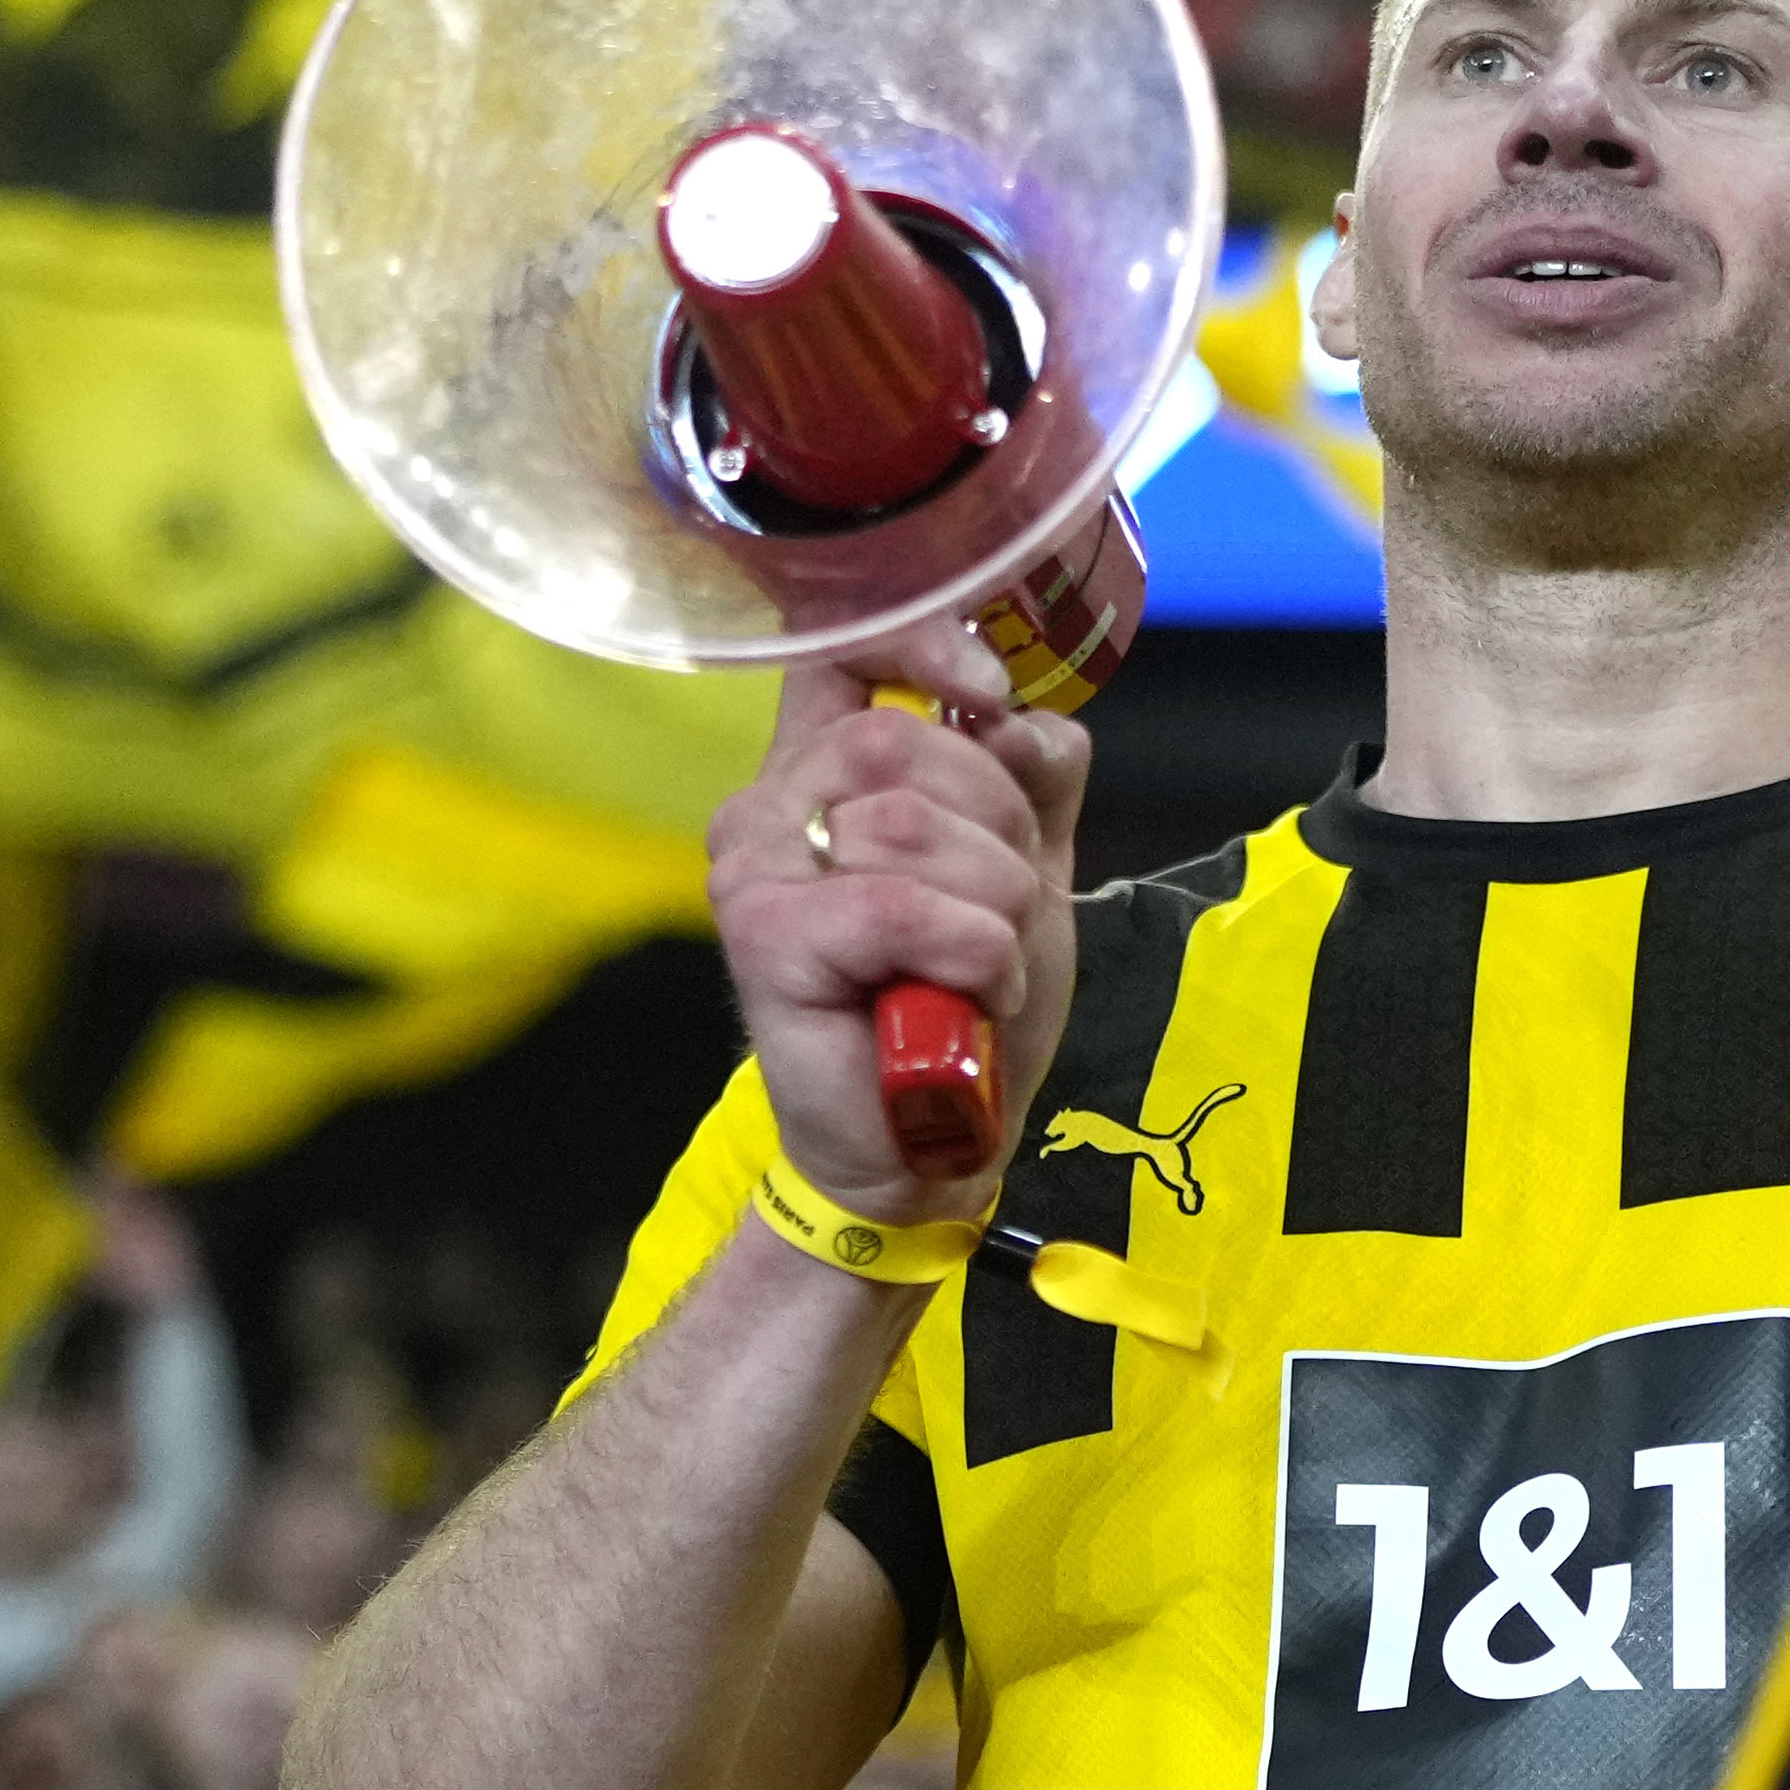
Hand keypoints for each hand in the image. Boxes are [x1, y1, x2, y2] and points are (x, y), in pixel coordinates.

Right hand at [709, 618, 1089, 1224]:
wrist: (932, 1146)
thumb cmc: (966, 1008)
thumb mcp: (1026, 871)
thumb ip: (1034, 780)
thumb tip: (1024, 719)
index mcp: (821, 772)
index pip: (845, 647)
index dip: (924, 642)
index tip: (991, 698)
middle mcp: (771, 804)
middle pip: (910, 744)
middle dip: (999, 830)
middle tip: (997, 917)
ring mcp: (755, 866)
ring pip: (916, 825)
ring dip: (995, 907)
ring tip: (979, 969)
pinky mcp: (765, 935)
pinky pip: (901, 905)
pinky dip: (970, 954)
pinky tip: (968, 997)